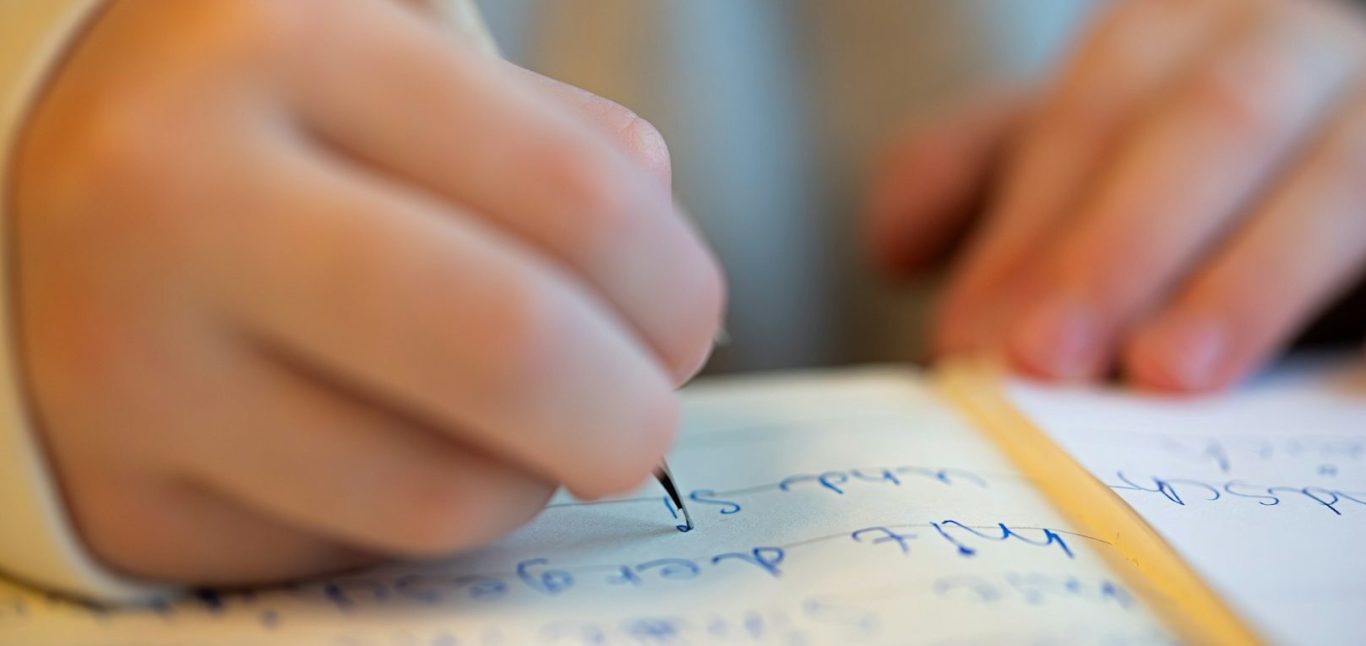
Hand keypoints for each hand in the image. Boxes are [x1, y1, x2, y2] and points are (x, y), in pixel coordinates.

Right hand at [12, 0, 722, 584]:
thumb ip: (543, 137)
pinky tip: (393, 446)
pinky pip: (347, 551)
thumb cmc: (257, 120)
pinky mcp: (121, 498)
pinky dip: (413, 513)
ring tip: (513, 429)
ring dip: (524, 477)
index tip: (686, 324)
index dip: (672, 285)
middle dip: (627, 413)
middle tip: (643, 419)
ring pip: (432, 494)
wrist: (29, 188)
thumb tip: (662, 251)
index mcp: (279, 45)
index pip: (572, 196)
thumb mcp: (391, 59)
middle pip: (505, 350)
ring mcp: (126, 366)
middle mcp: (174, 199)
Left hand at [869, 0, 1365, 391]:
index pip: (1093, 118)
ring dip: (1245, 283)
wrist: (1332, 143)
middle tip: (1041, 362)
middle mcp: (1285, 51)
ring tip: (1166, 377)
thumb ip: (985, 180)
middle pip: (1206, 126)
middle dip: (1115, 246)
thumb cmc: (1179, 170)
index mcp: (1177, 37)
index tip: (970, 341)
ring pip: (1333, 179)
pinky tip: (1336, 396)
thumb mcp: (1078, 158)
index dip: (1031, 229)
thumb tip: (893, 245)